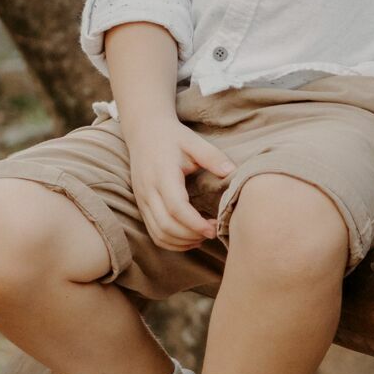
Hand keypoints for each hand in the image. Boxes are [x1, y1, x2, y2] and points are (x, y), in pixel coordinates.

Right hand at [127, 119, 236, 250]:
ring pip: (159, 233)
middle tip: (214, 232)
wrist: (144, 131)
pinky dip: (171, 241)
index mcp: (162, 175)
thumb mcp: (193, 141)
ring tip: (203, 236)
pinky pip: (154, 232)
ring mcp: (142, 200)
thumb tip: (232, 172)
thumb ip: (212, 157)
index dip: (195, 223)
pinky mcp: (141, 206)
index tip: (214, 229)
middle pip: (166, 225)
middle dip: (191, 235)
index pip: (176, 207)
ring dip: (182, 242)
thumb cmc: (172, 137)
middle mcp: (148, 191)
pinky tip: (189, 237)